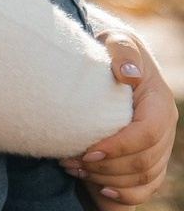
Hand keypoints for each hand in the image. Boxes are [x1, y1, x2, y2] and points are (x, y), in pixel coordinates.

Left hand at [63, 30, 176, 206]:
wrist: (114, 59)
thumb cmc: (110, 49)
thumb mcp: (115, 41)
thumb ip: (122, 52)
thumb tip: (129, 74)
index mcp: (158, 103)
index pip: (146, 134)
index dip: (119, 147)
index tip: (88, 150)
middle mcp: (164, 128)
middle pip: (144, 161)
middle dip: (107, 167)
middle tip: (70, 160)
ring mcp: (160, 145)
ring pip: (144, 177)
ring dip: (108, 180)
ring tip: (73, 168)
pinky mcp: (151, 157)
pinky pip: (146, 186)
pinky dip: (126, 193)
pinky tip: (101, 190)